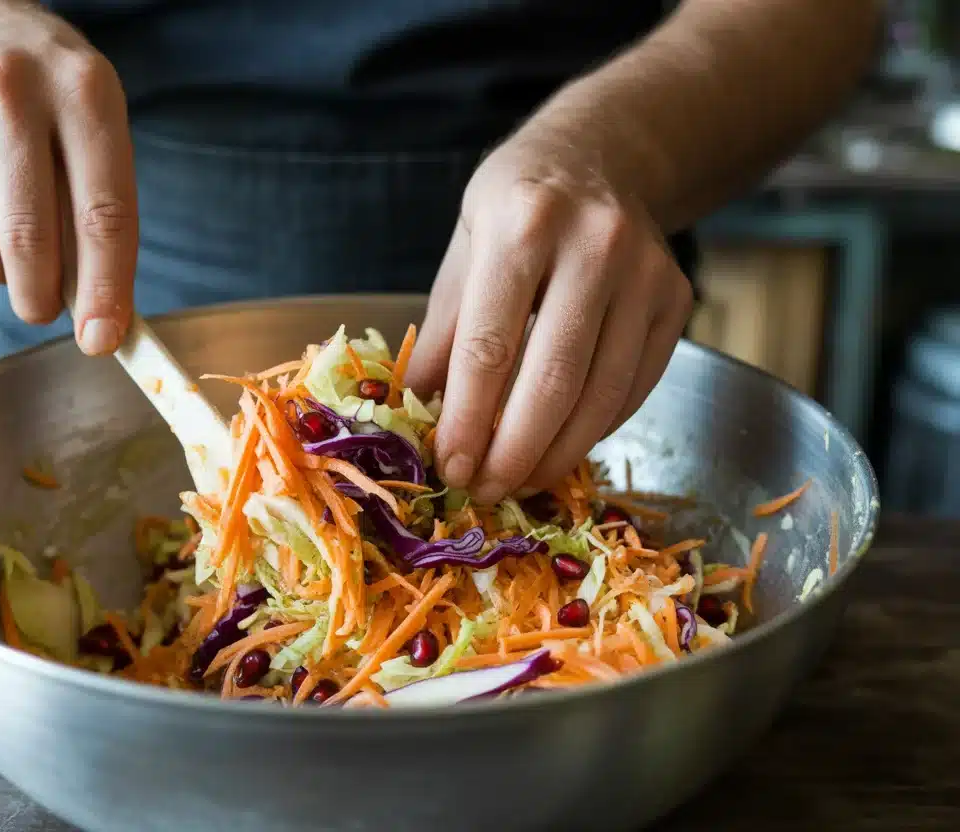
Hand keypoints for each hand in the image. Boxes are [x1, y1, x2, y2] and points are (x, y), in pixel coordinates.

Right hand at [0, 0, 136, 354]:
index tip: (102, 340)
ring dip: (2, 274)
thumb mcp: (91, 121)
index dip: (105, 288)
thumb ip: (99, 207)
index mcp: (82, 89)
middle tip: (47, 310)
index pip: (102, 213)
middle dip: (42, 297)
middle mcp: (10, 88)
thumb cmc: (42, 89)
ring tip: (15, 249)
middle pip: (31, 238)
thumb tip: (100, 310)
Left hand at [406, 131, 692, 504]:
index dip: (467, 420)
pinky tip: (560, 448)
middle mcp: (593, 245)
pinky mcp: (676, 301)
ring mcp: (645, 274)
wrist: (599, 157)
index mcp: (521, 226)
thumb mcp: (463, 251)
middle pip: (552, 380)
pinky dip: (595, 430)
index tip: (449, 467)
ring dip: (556, 454)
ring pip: (601, 395)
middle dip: (513, 452)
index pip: (489, 347)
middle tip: (484, 491)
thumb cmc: (515, 208)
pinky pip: (634, 388)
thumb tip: (417, 415)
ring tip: (519, 483)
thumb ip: (443, 333)